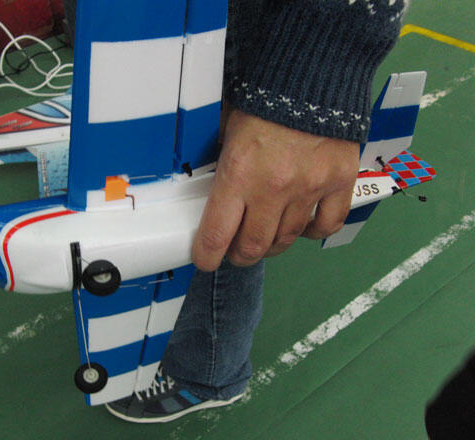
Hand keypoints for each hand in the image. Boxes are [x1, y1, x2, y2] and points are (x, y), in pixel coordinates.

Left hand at [192, 108, 359, 271]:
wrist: (311, 74)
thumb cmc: (263, 102)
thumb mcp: (226, 131)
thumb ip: (221, 167)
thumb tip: (210, 193)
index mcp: (238, 174)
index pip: (216, 235)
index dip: (207, 256)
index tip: (205, 260)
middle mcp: (273, 188)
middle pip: (254, 247)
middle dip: (240, 255)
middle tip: (237, 251)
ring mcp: (309, 188)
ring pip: (288, 239)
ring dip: (273, 244)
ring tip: (267, 235)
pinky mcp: (339, 182)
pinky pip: (327, 225)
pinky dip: (313, 232)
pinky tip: (303, 225)